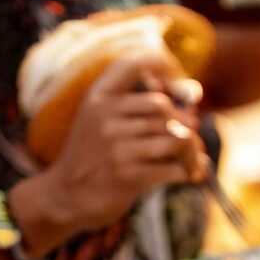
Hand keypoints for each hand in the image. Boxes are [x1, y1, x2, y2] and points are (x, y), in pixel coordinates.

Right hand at [39, 52, 204, 234]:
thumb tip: (193, 95)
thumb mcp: (100, 121)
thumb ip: (136, 106)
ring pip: (176, 138)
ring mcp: (117, 147)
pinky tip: (187, 176)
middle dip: (185, 124)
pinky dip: (187, 172)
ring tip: (193, 161)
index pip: (134, 63)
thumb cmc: (94, 157)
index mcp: (98, 98)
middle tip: (191, 140)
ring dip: (192, 152)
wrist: (66, 197)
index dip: (163, 63)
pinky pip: (174, 168)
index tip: (179, 81)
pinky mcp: (128, 176)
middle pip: (165, 108)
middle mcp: (106, 117)